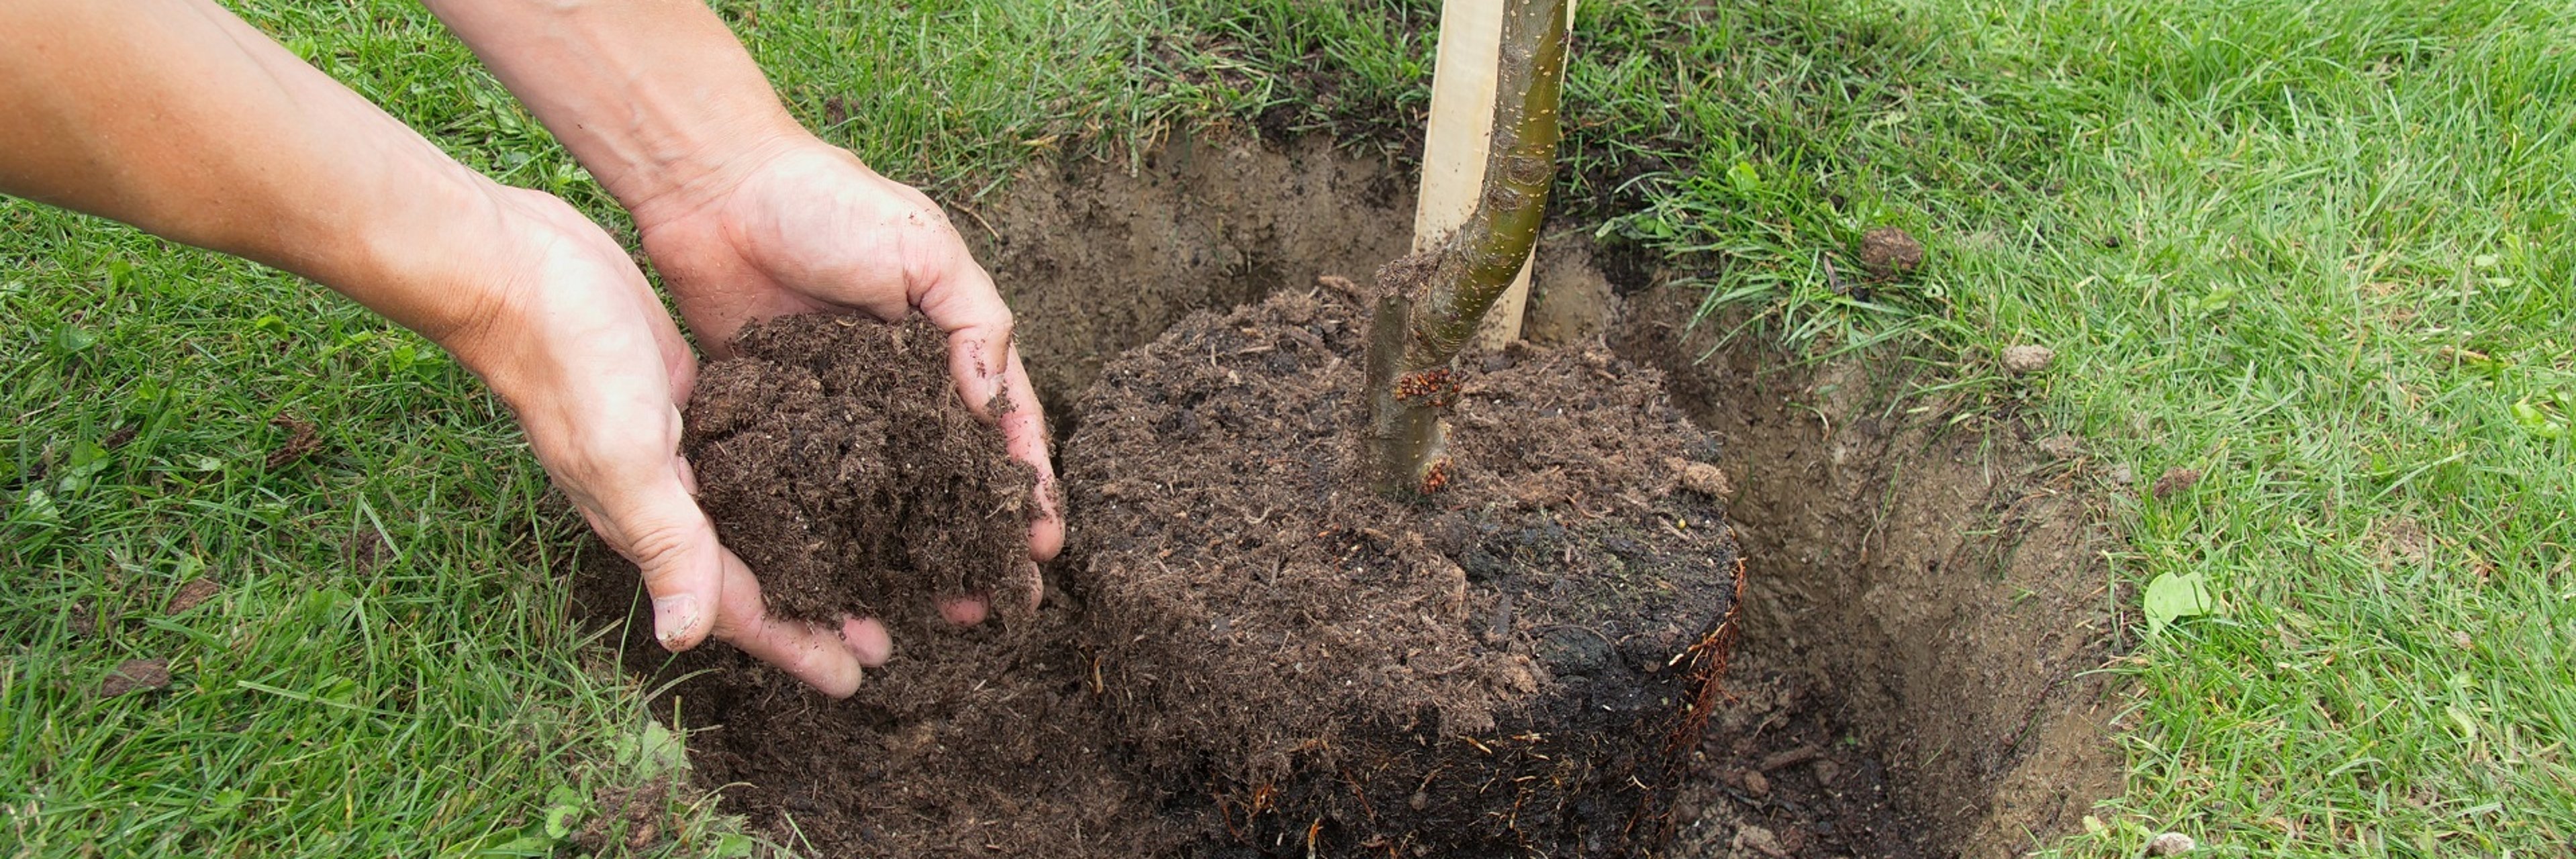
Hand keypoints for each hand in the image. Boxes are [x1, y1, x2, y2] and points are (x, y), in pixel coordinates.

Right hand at [451, 185, 886, 696]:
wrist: (518, 270)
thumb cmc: (568, 362)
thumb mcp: (624, 456)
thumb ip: (664, 542)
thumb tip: (683, 640)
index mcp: (652, 524)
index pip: (737, 606)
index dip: (795, 645)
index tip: (854, 679)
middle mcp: (669, 499)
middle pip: (757, 573)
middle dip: (816, 609)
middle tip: (885, 635)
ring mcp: (680, 451)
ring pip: (758, 519)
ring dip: (812, 548)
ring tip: (871, 565)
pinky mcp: (691, 401)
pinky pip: (751, 458)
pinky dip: (793, 479)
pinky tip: (834, 475)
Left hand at [628, 137, 1062, 622]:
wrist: (713, 186)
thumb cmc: (827, 202)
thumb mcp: (924, 249)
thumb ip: (972, 323)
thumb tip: (995, 405)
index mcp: (946, 346)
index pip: (1001, 428)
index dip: (1026, 488)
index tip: (1042, 546)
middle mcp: (898, 390)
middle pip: (947, 481)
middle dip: (974, 542)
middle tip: (994, 604)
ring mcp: (837, 413)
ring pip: (882, 499)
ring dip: (907, 555)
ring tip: (929, 611)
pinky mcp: (774, 423)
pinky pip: (806, 489)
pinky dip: (827, 535)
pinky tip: (841, 580)